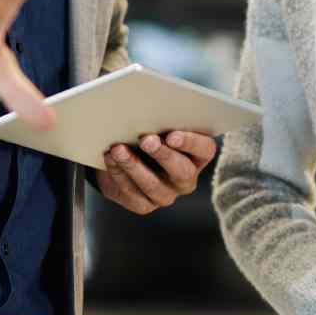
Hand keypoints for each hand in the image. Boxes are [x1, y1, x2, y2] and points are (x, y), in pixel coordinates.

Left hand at [93, 130, 217, 214]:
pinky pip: (131, 192)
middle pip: (182, 171)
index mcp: (198, 155)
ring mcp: (165, 194)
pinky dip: (118, 173)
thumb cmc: (149, 133)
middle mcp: (186, 179)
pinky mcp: (143, 204)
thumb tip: (150, 109)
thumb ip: (163, 119)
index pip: (205, 149)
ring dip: (134, 166)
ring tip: (118, 149)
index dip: (191, 143)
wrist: (127, 155)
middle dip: (163, 155)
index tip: (172, 135)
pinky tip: (110, 158)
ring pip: (153, 185)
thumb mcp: (160, 124)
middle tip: (146, 140)